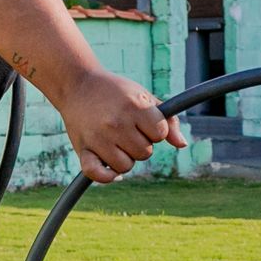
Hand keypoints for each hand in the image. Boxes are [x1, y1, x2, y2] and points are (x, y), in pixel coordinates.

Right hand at [58, 68, 184, 182]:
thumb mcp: (144, 97)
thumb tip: (182, 144)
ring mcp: (98, 137)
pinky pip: (98, 174)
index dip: (155, 130)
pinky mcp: (83, 149)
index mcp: (134, 107)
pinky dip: (107, 176)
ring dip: (124, 158)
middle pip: (145, 153)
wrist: (78, 84)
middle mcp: (116, 123)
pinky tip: (110, 169)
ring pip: (125, 166)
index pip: (160, 134)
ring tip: (115, 142)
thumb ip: (168, 120)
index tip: (144, 122)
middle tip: (127, 130)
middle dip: (140, 144)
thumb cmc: (116, 92)